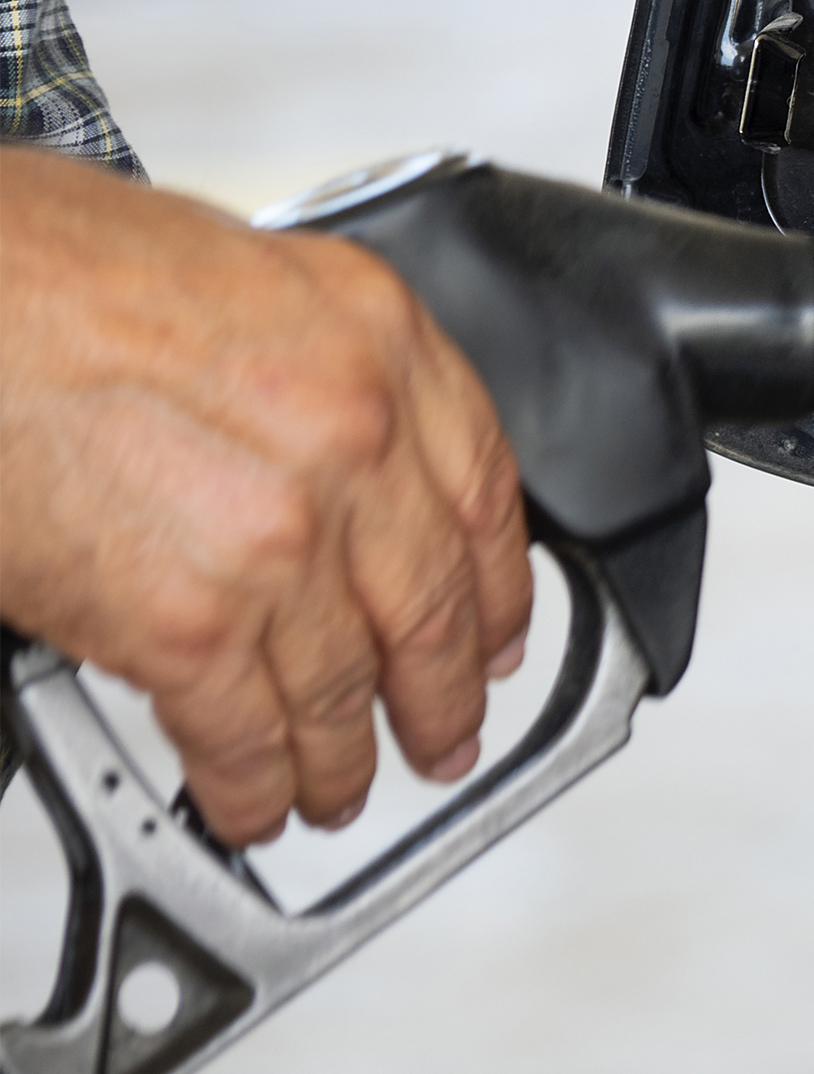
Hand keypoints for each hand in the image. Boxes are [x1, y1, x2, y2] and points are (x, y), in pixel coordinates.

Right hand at [0, 146, 533, 844]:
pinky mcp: (185, 619)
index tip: (500, 630)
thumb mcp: (250, 284)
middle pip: (433, 604)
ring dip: (344, 756)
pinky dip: (252, 786)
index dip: (501, 585)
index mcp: (377, 342)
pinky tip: (254, 800)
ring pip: (343, 685)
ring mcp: (279, 534)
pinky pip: (244, 732)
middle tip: (446, 733)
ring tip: (344, 785)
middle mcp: (351, 436)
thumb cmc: (54, 272)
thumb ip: (328, 379)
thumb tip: (364, 474)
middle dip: (442, 692)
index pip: (485, 492)